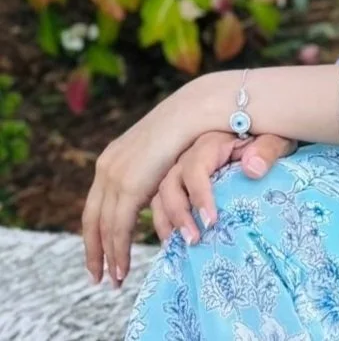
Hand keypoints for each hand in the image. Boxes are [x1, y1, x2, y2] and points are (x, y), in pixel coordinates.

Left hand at [81, 85, 205, 289]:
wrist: (194, 110)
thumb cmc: (189, 127)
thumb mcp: (161, 154)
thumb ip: (152, 172)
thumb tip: (153, 189)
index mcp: (111, 159)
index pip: (95, 204)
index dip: (96, 231)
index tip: (99, 253)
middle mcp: (106, 168)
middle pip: (91, 219)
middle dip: (93, 250)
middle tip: (97, 276)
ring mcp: (115, 176)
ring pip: (103, 228)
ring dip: (107, 257)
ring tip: (116, 280)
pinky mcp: (129, 186)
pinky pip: (118, 228)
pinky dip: (119, 252)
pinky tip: (124, 268)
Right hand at [151, 131, 298, 245]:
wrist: (264, 137)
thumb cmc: (269, 138)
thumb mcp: (276, 138)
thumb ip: (267, 149)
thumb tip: (252, 169)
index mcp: (211, 142)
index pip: (195, 168)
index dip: (199, 195)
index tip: (211, 221)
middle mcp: (190, 155)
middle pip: (169, 184)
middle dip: (178, 214)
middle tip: (194, 239)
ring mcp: (182, 171)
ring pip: (160, 196)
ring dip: (167, 222)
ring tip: (181, 246)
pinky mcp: (181, 185)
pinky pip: (162, 204)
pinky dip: (164, 223)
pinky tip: (175, 243)